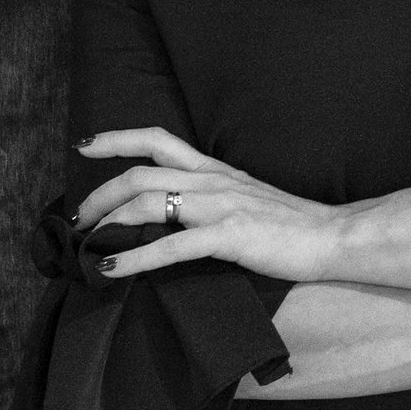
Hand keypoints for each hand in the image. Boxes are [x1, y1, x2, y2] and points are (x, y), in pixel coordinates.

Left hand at [71, 126, 342, 281]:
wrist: (330, 235)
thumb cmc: (290, 224)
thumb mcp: (244, 198)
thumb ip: (209, 199)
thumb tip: (171, 214)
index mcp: (214, 170)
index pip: (158, 140)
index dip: (117, 138)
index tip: (85, 145)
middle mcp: (211, 181)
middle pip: (141, 174)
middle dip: (101, 194)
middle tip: (80, 218)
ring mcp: (219, 206)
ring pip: (148, 203)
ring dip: (109, 223)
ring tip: (87, 243)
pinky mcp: (228, 236)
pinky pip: (169, 247)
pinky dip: (133, 259)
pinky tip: (111, 270)